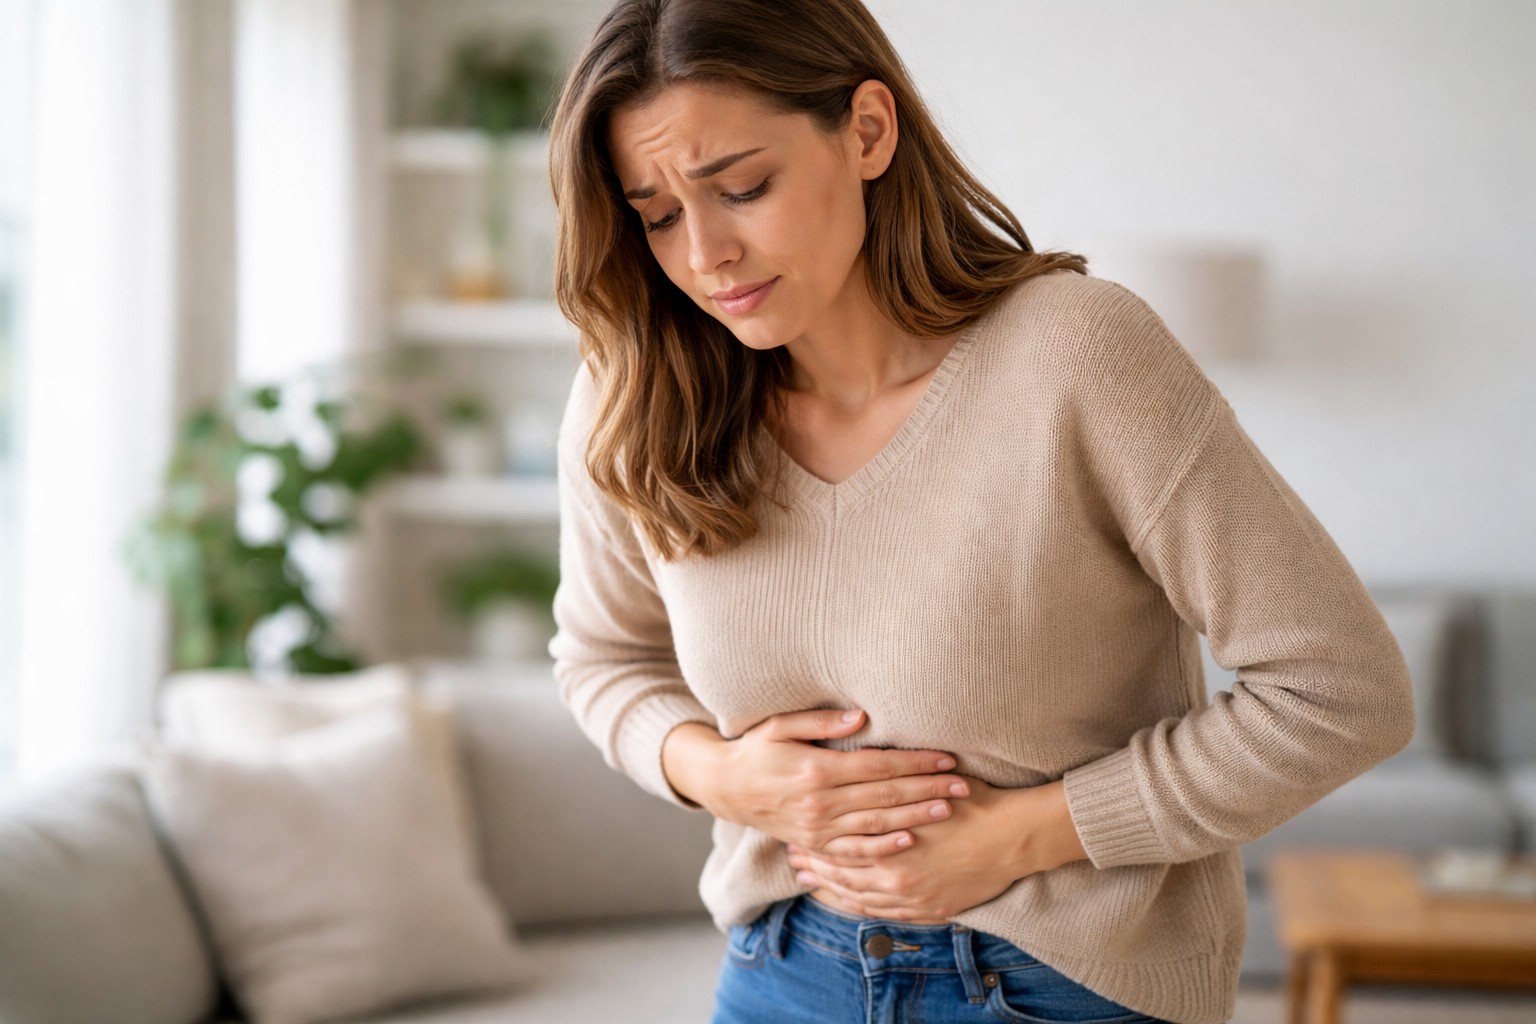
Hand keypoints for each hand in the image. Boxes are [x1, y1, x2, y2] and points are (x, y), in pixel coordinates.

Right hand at [660, 710, 969, 854]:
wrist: (725, 788)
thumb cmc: (755, 749)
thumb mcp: (779, 726)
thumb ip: (820, 723)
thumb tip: (861, 717)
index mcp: (817, 770)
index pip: (878, 766)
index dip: (915, 762)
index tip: (946, 757)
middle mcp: (820, 803)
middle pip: (885, 795)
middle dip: (928, 789)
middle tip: (963, 784)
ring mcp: (818, 828)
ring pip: (877, 823)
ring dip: (916, 817)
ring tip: (949, 809)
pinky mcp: (815, 843)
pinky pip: (854, 849)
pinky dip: (883, 846)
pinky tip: (909, 840)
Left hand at [786, 778, 1087, 921]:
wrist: (1014, 836)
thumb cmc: (974, 802)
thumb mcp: (927, 782)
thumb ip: (890, 778)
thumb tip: (861, 757)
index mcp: (888, 840)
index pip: (838, 842)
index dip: (815, 837)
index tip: (797, 831)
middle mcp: (894, 873)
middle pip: (842, 871)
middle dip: (816, 864)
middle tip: (794, 859)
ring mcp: (911, 895)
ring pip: (858, 895)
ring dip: (833, 887)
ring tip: (810, 880)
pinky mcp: (930, 909)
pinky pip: (885, 912)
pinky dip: (862, 906)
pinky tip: (849, 901)